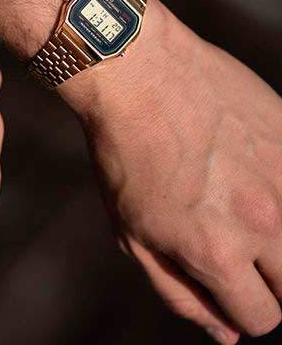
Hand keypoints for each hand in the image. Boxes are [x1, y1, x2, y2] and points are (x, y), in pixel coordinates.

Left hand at [62, 0, 281, 343]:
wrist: (138, 72)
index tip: (221, 279)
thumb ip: (180, 291)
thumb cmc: (124, 152)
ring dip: (280, 236)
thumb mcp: (131, 231)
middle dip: (265, 278)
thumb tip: (226, 335)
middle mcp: (264, 220)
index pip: (261, 319)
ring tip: (241, 204)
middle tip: (231, 241)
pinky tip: (254, 171)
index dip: (238, 306)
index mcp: (217, 252)